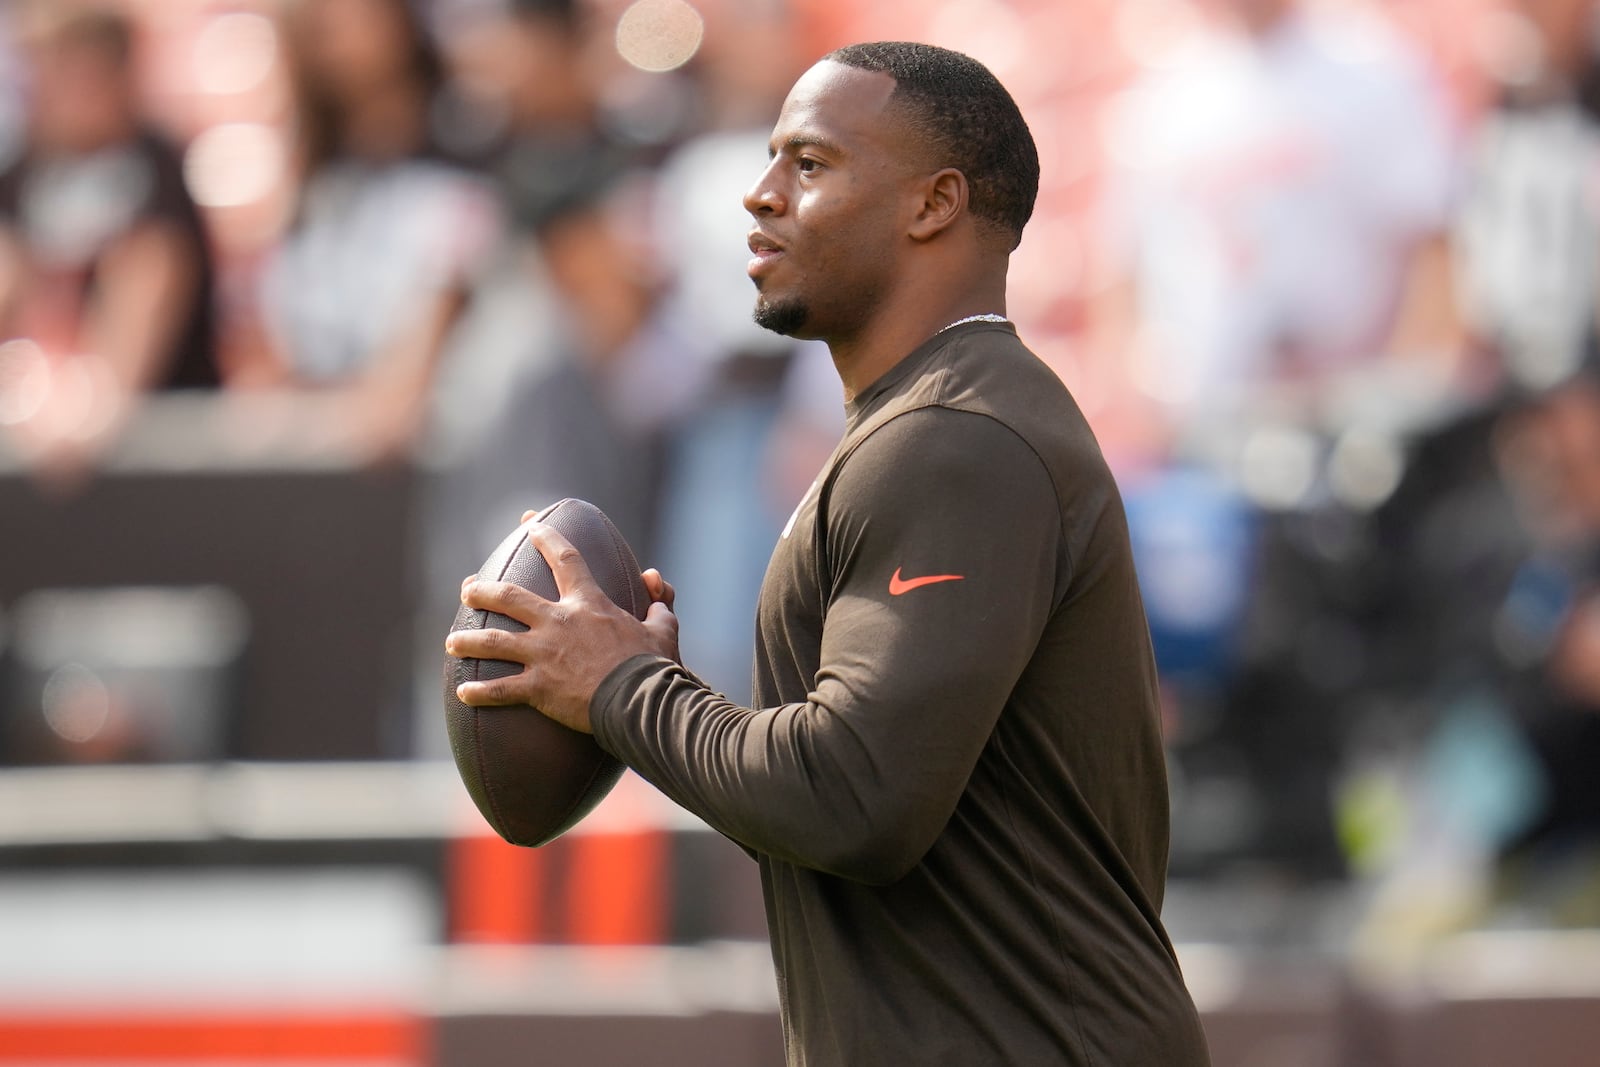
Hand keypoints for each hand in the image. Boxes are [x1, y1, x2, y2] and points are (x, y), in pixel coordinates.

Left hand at [445, 522, 679, 732]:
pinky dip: (479, 692)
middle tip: (468, 590)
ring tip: (452, 642)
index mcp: (588, 605)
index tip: (530, 525)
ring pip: (493, 642)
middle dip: (483, 591)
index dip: (547, 538)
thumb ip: (658, 603)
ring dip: (467, 641)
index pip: (565, 560)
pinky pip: (500, 688)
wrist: (640, 701)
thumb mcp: (663, 628)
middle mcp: (558, 622)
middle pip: (509, 597)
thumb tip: (656, 583)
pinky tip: (463, 692)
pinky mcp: (538, 687)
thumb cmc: (653, 666)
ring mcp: (543, 655)